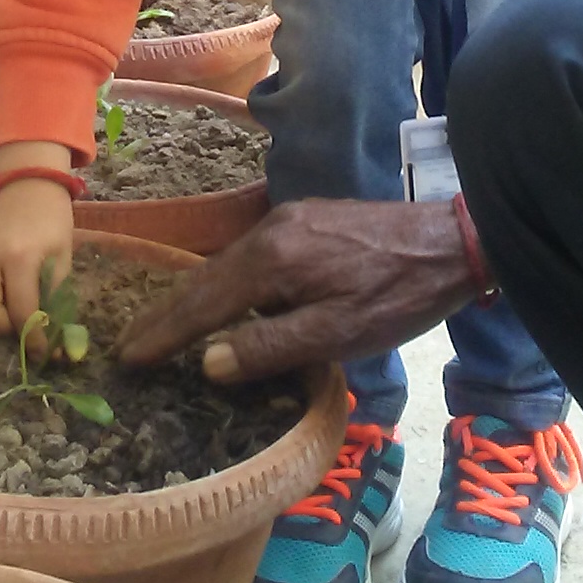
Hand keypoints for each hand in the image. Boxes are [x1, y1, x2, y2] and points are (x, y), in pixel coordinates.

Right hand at [0, 143, 76, 336]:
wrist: (27, 186)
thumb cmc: (50, 223)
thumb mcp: (63, 258)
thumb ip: (57, 300)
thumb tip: (59, 347)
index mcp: (19, 254)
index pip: (22, 310)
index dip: (33, 338)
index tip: (42, 352)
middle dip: (0, 327)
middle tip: (16, 323)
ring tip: (1, 306)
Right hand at [119, 198, 479, 383]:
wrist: (453, 241)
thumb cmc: (398, 296)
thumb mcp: (337, 334)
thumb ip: (270, 347)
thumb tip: (208, 362)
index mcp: (271, 260)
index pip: (202, 304)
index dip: (165, 335)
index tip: (128, 358)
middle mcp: (270, 231)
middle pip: (205, 279)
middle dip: (167, 315)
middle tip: (130, 346)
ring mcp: (289, 220)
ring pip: (226, 266)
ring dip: (193, 299)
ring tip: (165, 328)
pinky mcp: (308, 220)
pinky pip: (249, 257)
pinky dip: (224, 283)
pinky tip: (222, 299)